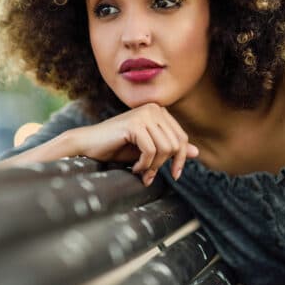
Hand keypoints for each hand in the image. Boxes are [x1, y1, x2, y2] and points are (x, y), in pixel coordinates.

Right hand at [68, 103, 198, 185]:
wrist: (88, 145)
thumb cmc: (117, 147)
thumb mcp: (148, 149)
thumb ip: (170, 148)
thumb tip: (196, 152)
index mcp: (159, 111)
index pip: (181, 138)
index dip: (180, 159)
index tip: (174, 175)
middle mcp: (154, 108)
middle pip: (176, 144)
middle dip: (164, 164)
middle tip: (148, 175)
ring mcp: (144, 114)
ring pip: (165, 148)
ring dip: (153, 166)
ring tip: (140, 171)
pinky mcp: (134, 123)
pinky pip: (151, 151)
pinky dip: (144, 165)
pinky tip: (134, 168)